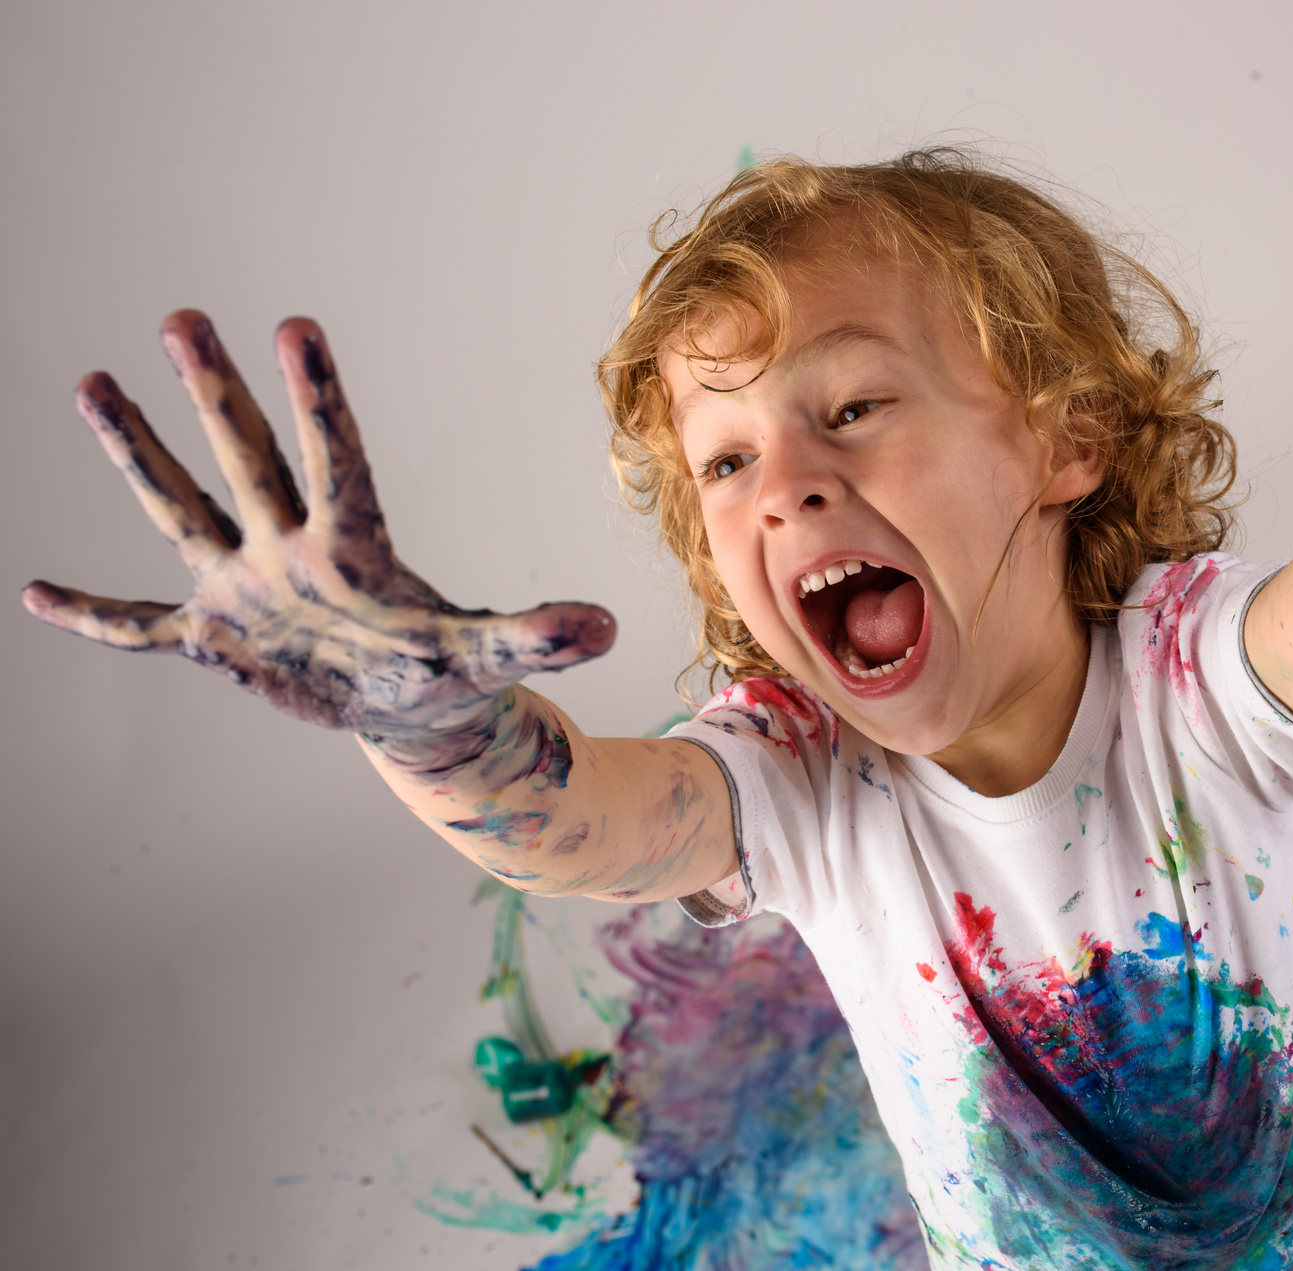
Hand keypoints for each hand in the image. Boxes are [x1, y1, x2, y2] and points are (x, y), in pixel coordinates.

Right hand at [22, 312, 615, 745]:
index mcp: (354, 546)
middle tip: (182, 314)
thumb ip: (538, 639)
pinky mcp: (219, 637)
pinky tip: (36, 592)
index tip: (297, 325)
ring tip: (93, 383)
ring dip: (137, 454)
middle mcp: (290, 549)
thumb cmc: (447, 671)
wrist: (409, 707)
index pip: (335, 460)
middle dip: (214, 393)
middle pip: (247, 458)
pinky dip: (95, 616)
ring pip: (182, 509)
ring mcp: (247, 586)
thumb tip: (605, 629)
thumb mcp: (490, 656)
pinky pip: (142, 626)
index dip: (316, 399)